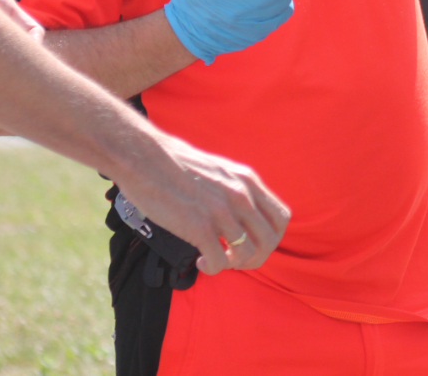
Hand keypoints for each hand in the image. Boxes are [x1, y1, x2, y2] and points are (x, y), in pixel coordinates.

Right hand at [112, 133, 289, 273]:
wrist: (145, 158)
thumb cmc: (176, 165)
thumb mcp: (221, 170)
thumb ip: (236, 189)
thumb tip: (243, 214)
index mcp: (248, 181)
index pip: (281, 217)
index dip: (272, 237)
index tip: (255, 243)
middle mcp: (241, 196)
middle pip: (270, 240)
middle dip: (257, 257)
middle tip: (237, 261)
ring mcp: (222, 212)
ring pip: (247, 253)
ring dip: (234, 264)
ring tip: (217, 261)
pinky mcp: (199, 226)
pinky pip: (219, 261)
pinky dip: (213, 268)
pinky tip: (200, 263)